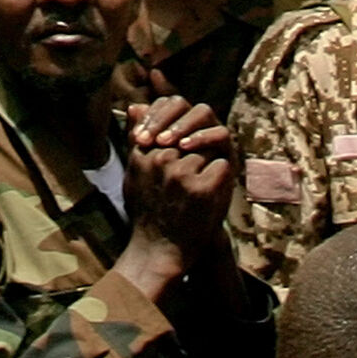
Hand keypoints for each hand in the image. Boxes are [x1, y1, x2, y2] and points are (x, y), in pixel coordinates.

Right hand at [117, 94, 233, 289]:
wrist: (159, 253)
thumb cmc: (147, 212)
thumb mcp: (134, 173)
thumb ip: (137, 138)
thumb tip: (136, 104)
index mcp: (143, 153)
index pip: (169, 118)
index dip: (179, 130)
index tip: (180, 148)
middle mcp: (160, 160)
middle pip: (190, 136)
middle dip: (194, 151)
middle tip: (186, 180)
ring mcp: (182, 173)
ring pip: (208, 149)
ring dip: (208, 165)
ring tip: (194, 190)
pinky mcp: (203, 188)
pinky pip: (221, 165)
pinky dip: (220, 179)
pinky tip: (208, 196)